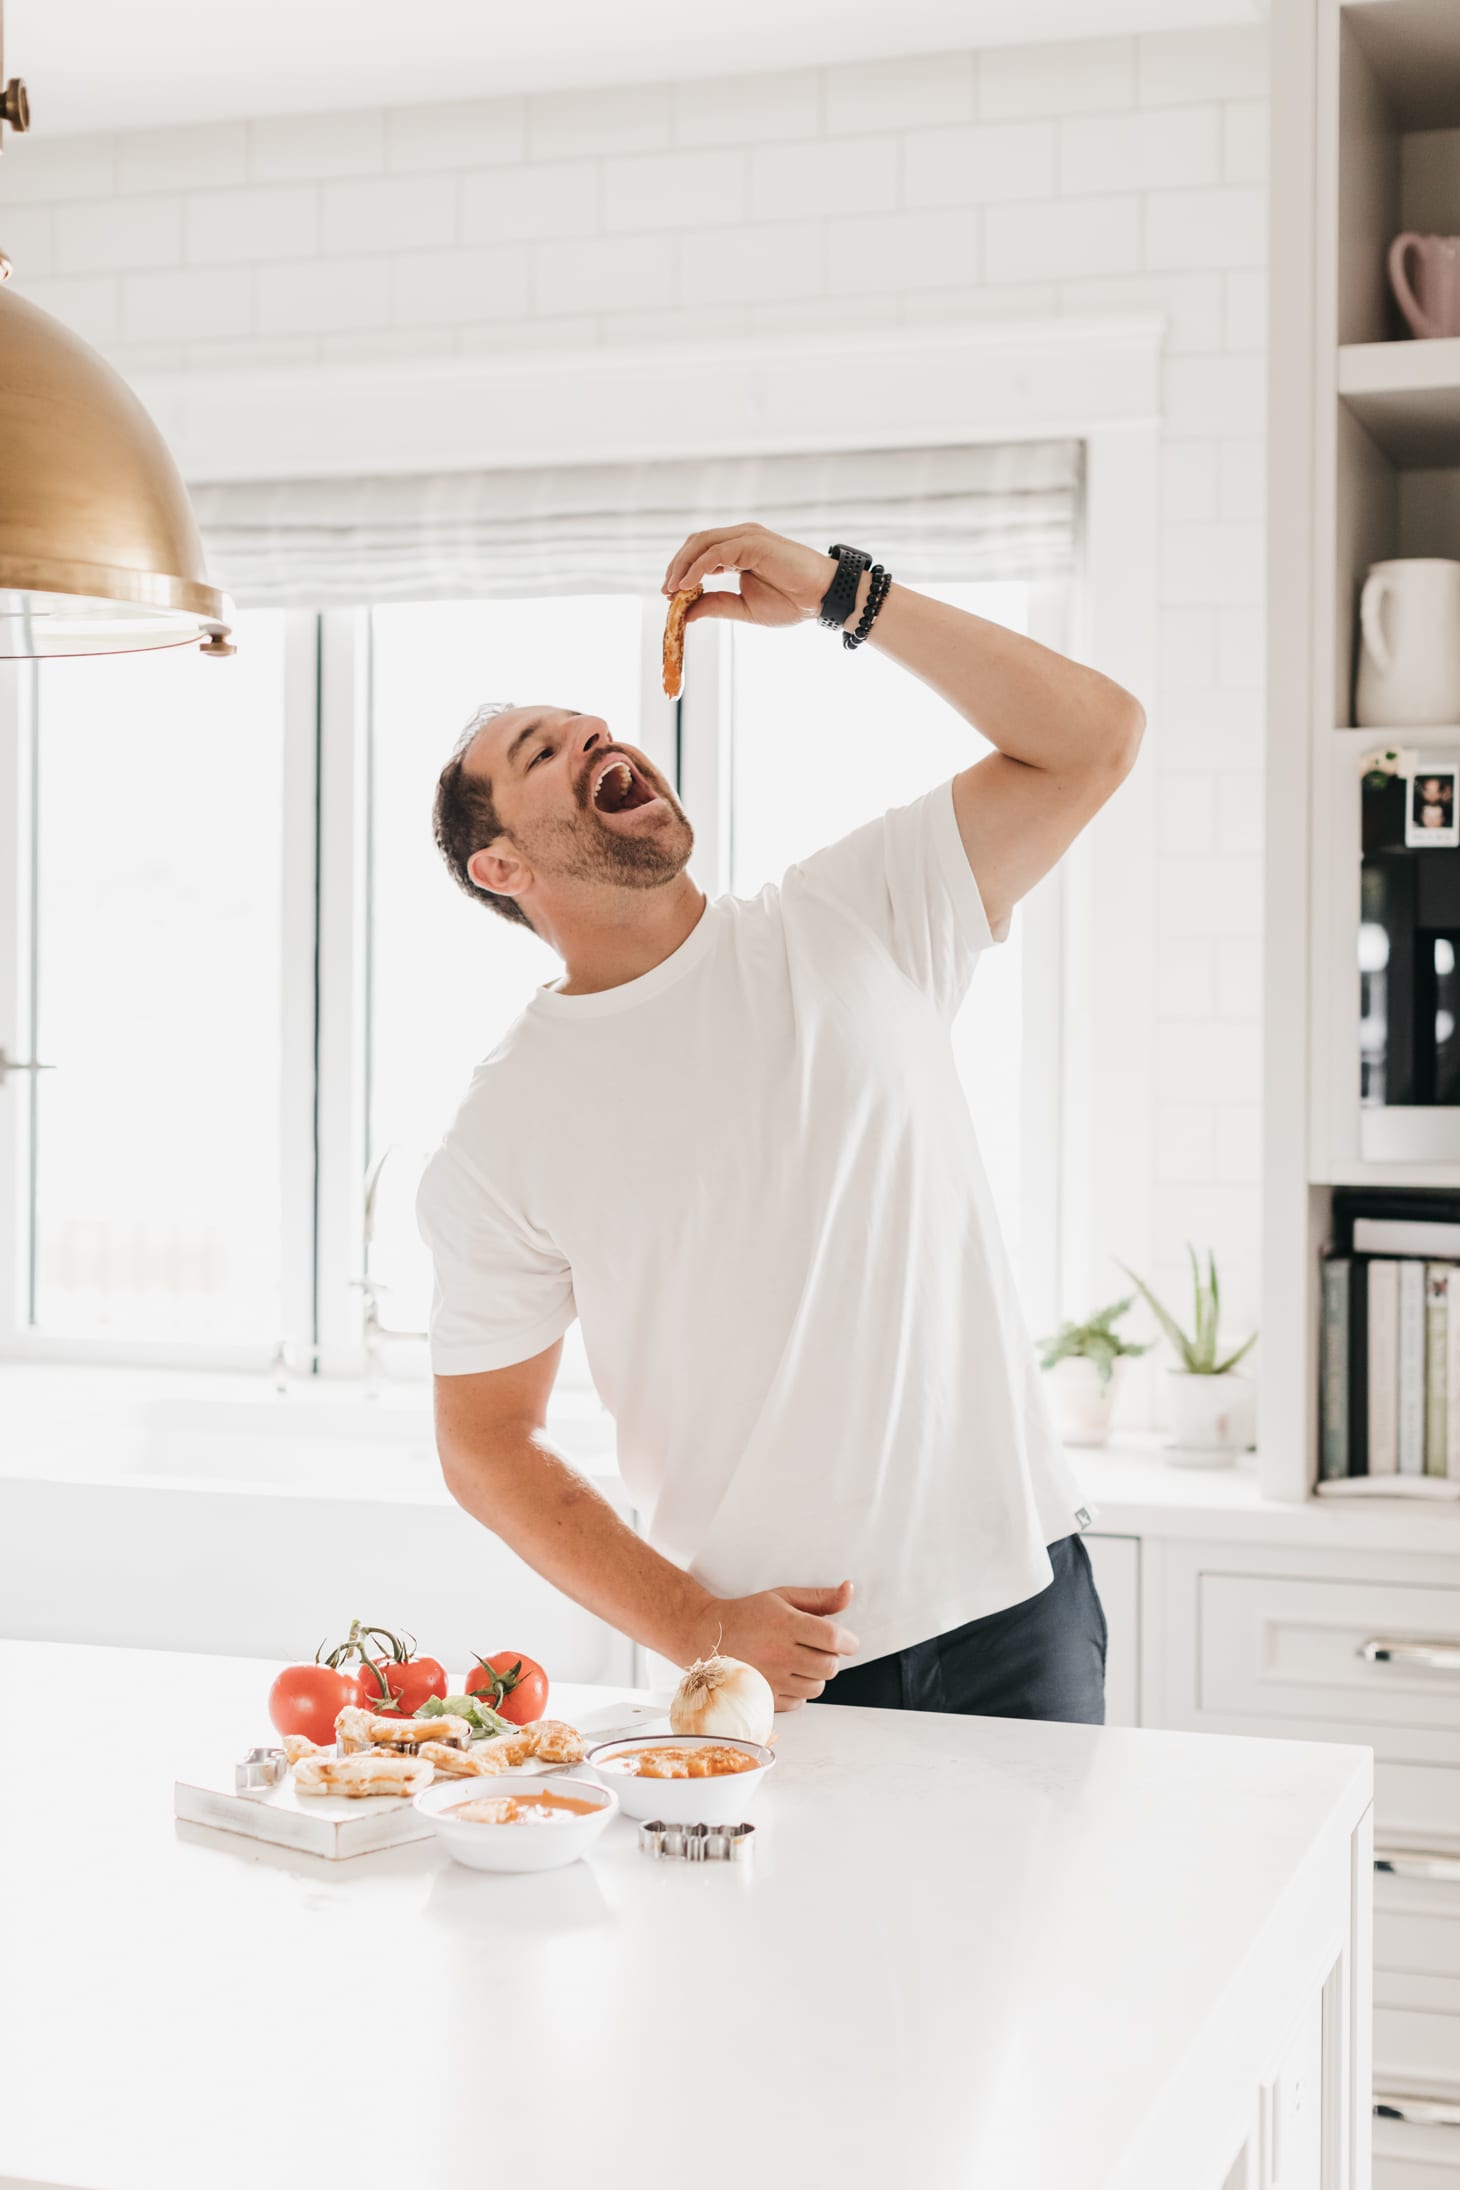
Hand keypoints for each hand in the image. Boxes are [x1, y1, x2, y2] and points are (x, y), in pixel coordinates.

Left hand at [662, 523, 834, 629]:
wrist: (822, 598)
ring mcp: (747, 537)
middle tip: (666, 591)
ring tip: (672, 589)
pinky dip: (698, 567)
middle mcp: (741, 538)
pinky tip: (688, 585)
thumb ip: (716, 605)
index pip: (700, 552)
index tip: (669, 594)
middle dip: (677, 566)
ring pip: (702, 543)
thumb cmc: (792, 602)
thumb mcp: (744, 608)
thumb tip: (685, 614)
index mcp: (738, 552)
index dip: (681, 571)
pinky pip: (717, 552)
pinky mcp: (753, 542)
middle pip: (696, 543)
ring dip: (683, 565)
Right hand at [699, 1580, 858, 1710]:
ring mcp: (771, 1679)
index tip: (847, 1640)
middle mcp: (779, 1654)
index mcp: (786, 1625)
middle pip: (830, 1666)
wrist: (708, 1636)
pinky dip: (798, 1690)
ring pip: (817, 1687)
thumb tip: (849, 1590)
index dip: (849, 1641)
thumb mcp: (783, 1597)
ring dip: (815, 1674)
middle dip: (831, 1657)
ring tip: (799, 1660)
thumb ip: (820, 1597)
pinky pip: (799, 1701)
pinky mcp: (764, 1697)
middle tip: (816, 1647)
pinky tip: (786, 1674)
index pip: (833, 1639)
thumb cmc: (748, 1615)